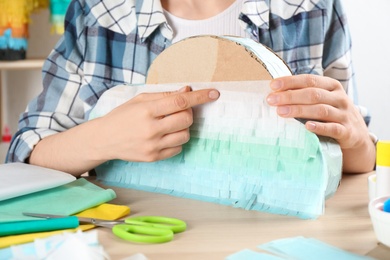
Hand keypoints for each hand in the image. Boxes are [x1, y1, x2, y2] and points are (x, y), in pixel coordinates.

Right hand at [96, 86, 219, 161]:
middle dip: (188, 113)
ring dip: (183, 127)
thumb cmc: (122, 116)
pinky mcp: (153, 157)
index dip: (200, 96)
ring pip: (185, 135)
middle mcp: (150, 129)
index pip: (179, 101)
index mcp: (146, 110)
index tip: (214, 93)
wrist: (104, 139)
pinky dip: (176, 140)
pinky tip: (165, 135)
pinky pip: (178, 148)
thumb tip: (187, 91)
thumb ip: (164, 95)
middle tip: (178, 111)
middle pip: (186, 119)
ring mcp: (153, 145)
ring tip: (170, 124)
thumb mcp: (139, 100)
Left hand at [266, 74, 374, 172]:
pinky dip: (320, 127)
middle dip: (290, 96)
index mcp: (332, 86)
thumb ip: (304, 94)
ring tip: (281, 112)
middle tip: (271, 100)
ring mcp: (344, 115)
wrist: (356, 135)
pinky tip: (307, 126)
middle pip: (313, 94)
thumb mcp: (322, 100)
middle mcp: (339, 98)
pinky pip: (333, 128)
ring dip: (299, 110)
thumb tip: (274, 92)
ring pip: (321, 110)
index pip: (310, 80)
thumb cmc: (330, 114)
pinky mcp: (347, 131)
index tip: (272, 85)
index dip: (291, 81)